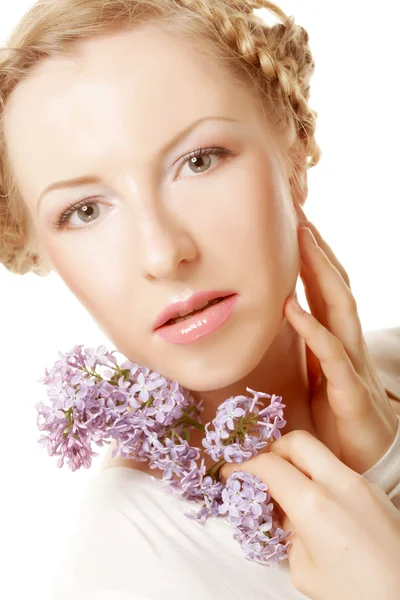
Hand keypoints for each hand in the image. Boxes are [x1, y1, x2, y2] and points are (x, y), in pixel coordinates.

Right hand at [219, 430, 399, 599]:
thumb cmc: (360, 594)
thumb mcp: (308, 574)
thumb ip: (290, 539)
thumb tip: (288, 522)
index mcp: (314, 503)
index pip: (268, 466)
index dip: (242, 467)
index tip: (230, 474)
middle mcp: (338, 482)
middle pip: (296, 442)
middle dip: (272, 451)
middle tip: (261, 474)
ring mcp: (361, 483)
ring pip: (320, 455)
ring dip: (297, 465)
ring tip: (288, 495)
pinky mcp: (376, 492)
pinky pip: (338, 472)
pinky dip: (319, 478)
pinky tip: (317, 508)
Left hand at [283, 204, 397, 473]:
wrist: (365, 463)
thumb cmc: (337, 420)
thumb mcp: (315, 378)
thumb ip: (303, 348)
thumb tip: (275, 321)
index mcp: (336, 340)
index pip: (326, 290)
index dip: (312, 258)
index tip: (293, 225)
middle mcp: (347, 344)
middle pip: (336, 288)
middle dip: (319, 251)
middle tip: (300, 215)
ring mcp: (351, 365)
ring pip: (340, 310)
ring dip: (322, 274)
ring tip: (303, 242)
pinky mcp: (349, 391)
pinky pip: (331, 354)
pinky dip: (313, 329)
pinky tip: (292, 307)